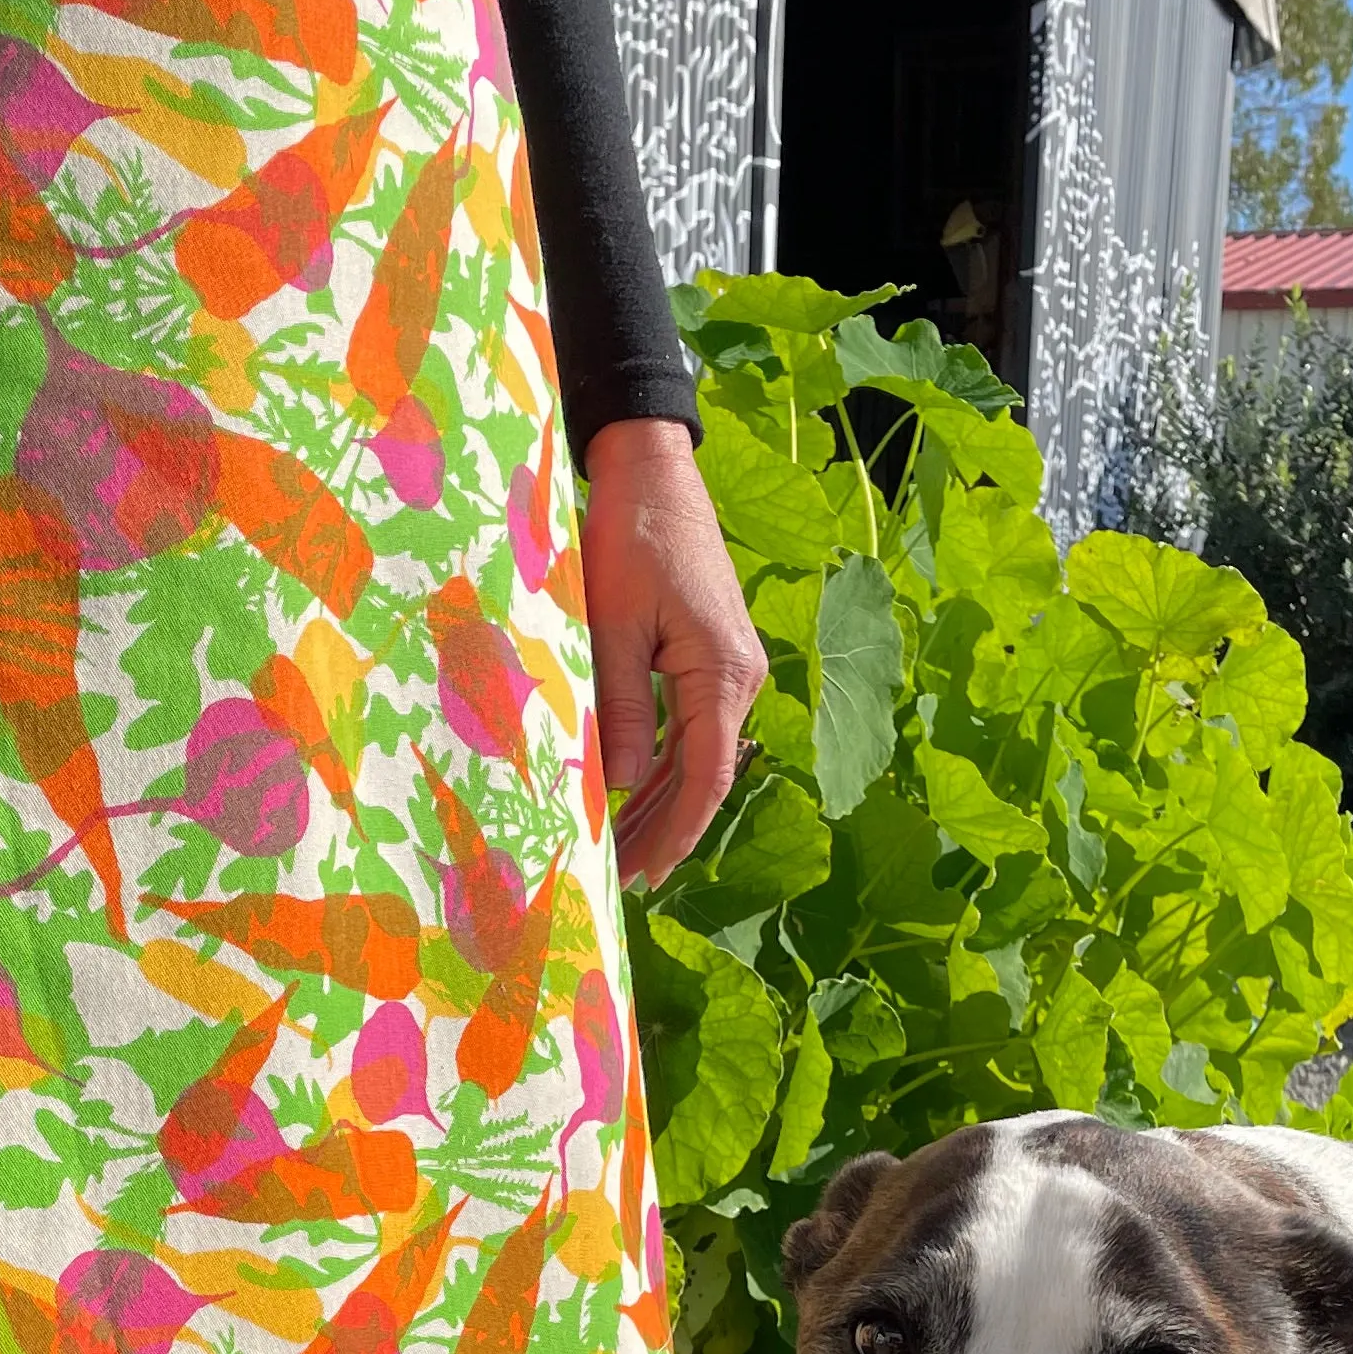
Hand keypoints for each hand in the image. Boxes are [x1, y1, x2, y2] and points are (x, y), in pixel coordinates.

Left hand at [578, 417, 762, 888]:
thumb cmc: (632, 536)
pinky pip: (690, 726)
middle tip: (625, 880)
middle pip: (706, 775)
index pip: (707, 775)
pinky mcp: (710, 656)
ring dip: (663, 803)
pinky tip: (636, 795)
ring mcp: (728, 668)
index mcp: (723, 672)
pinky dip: (662, 764)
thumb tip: (619, 785)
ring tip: (627, 852)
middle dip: (667, 830)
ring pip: (698, 755)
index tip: (644, 872)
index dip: (676, 831)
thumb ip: (619, 707)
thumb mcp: (614, 624)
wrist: (655, 473)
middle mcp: (739, 676)